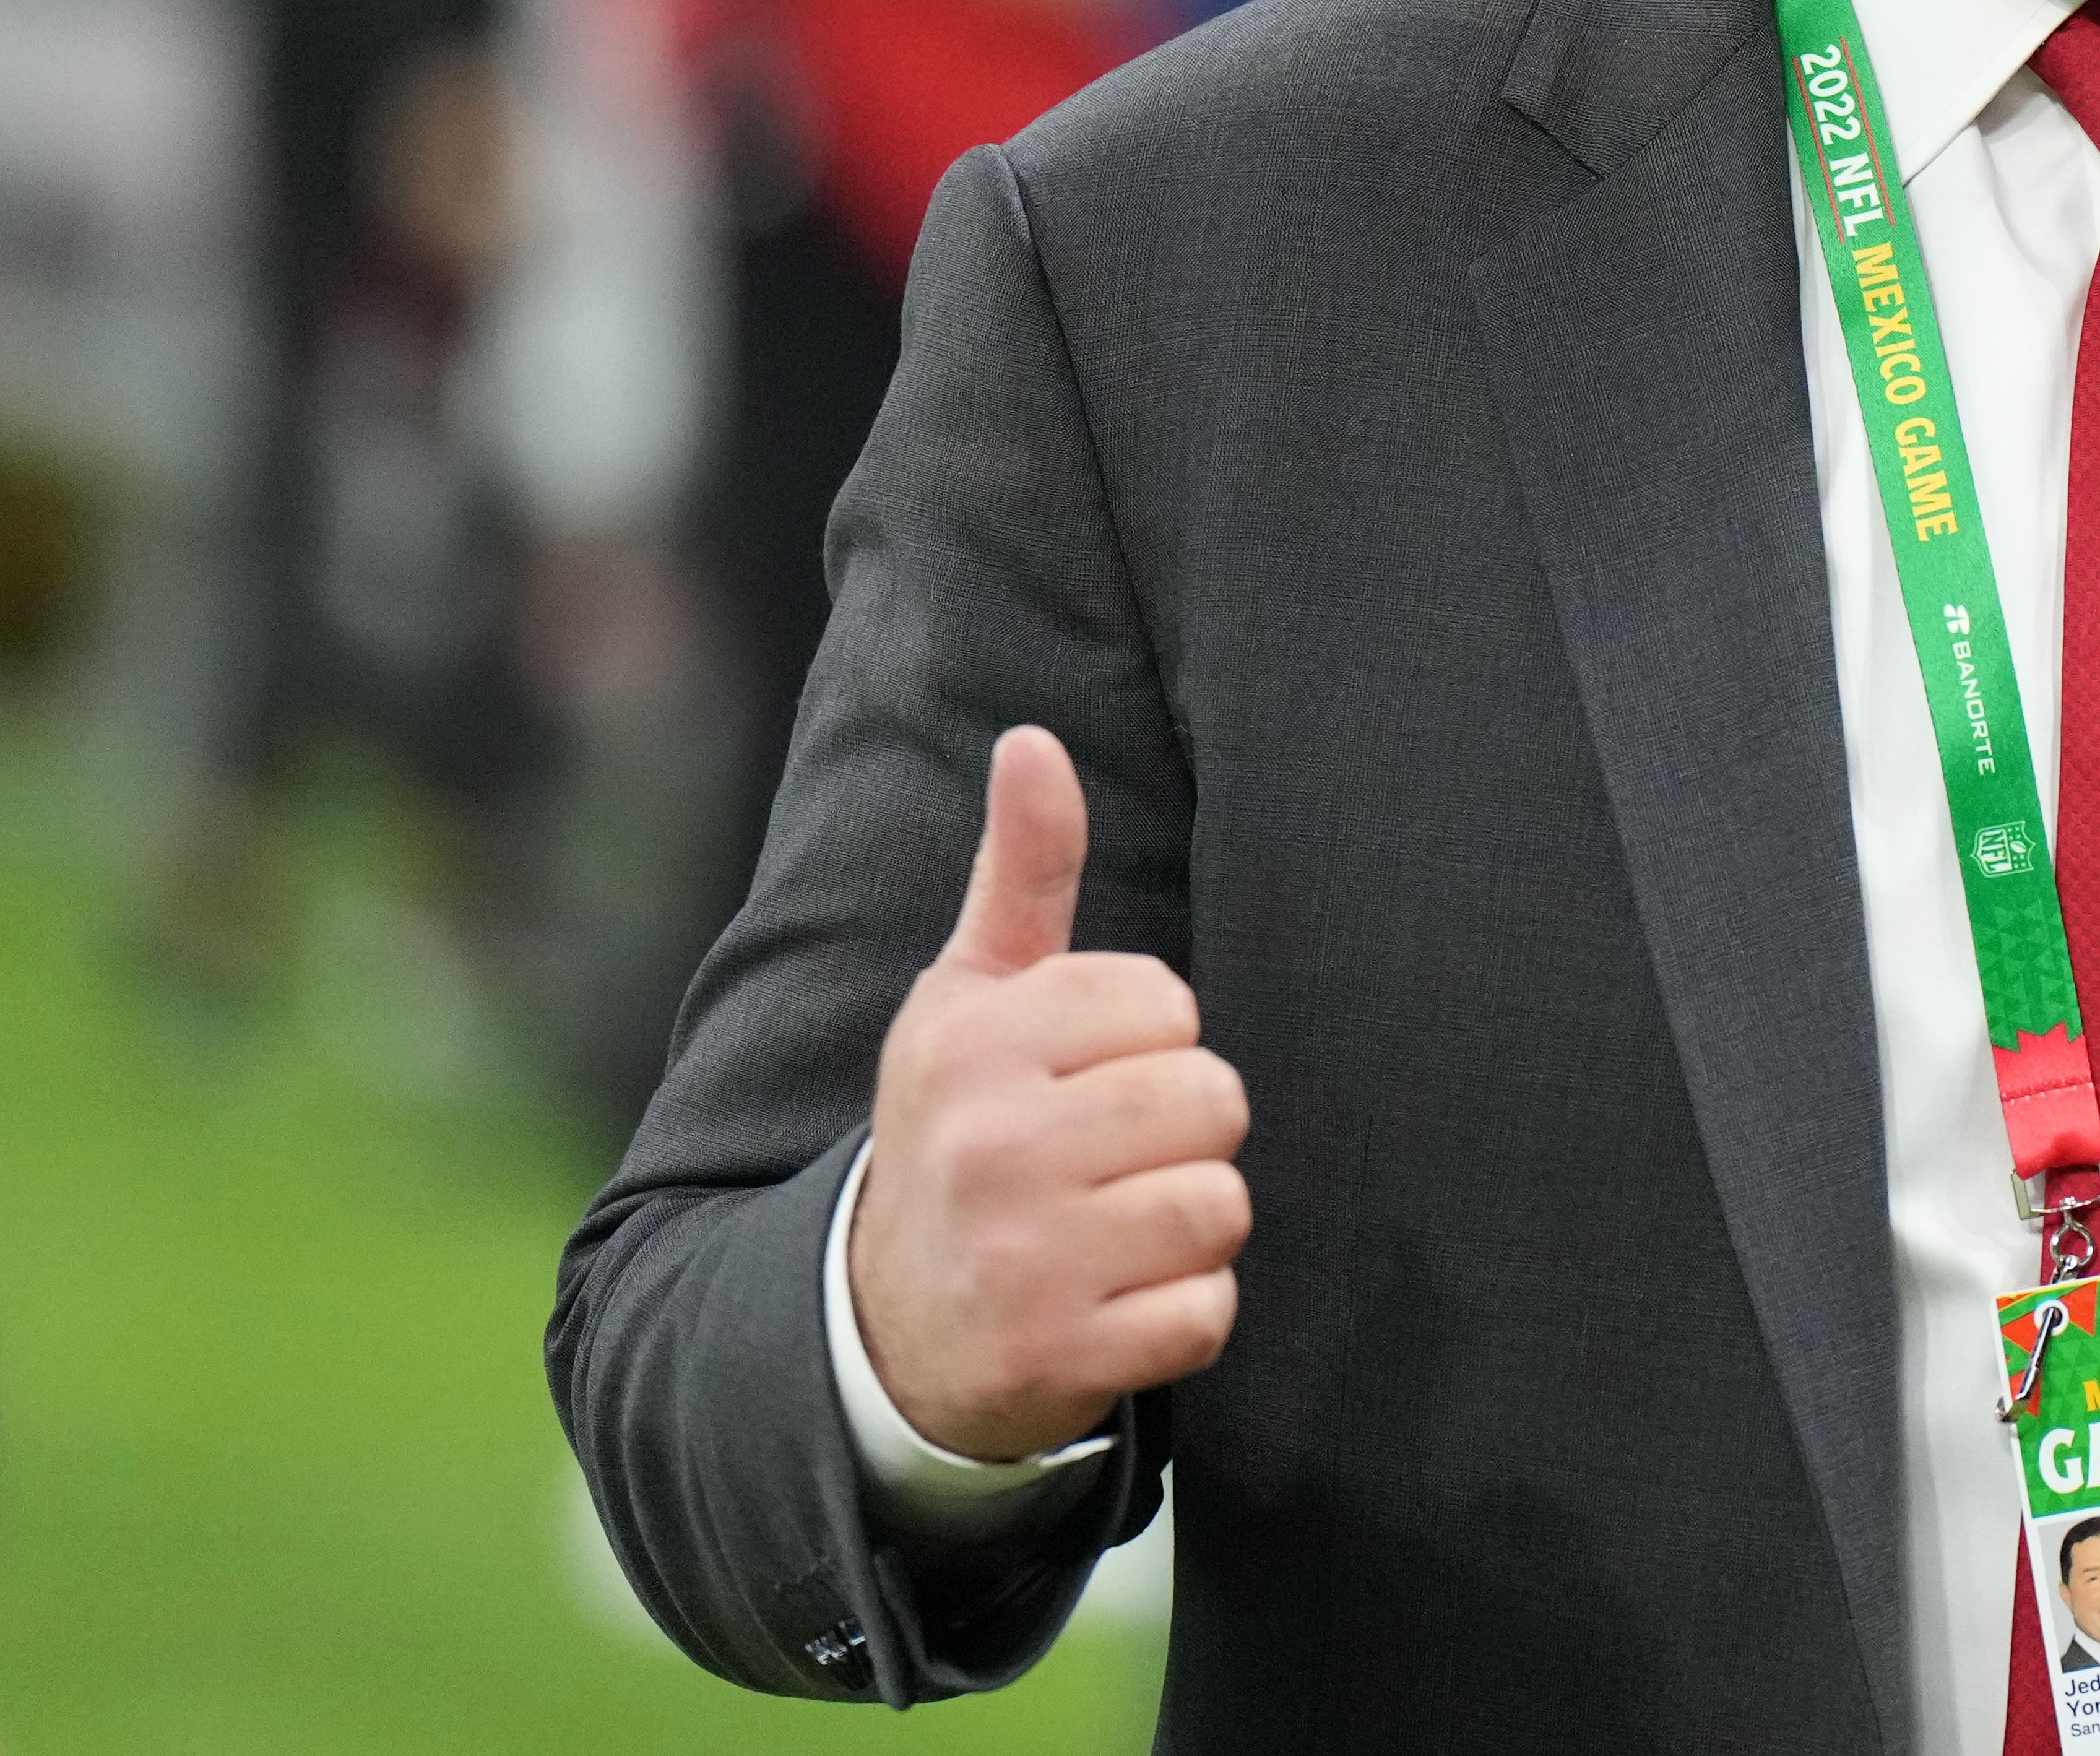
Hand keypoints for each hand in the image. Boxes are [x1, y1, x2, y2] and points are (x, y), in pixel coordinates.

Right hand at [849, 727, 1250, 1460]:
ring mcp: (1025, 1259)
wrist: (878, 1333)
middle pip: (1212, 1099)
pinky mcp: (1061, 1359)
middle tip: (1106, 1163)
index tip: (1082, 1080)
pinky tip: (1112, 1304)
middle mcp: (991, 1146)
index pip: (1167, 1003)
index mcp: (971, 1044)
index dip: (1149, 1042)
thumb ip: (1021, 873)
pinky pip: (1208, 1310)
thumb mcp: (968, 1001)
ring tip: (1110, 1231)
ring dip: (1187, 1225)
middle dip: (1182, 1131)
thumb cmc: (956, 1134)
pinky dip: (1180, 1313)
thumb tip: (1033, 740)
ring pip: (1221, 1204)